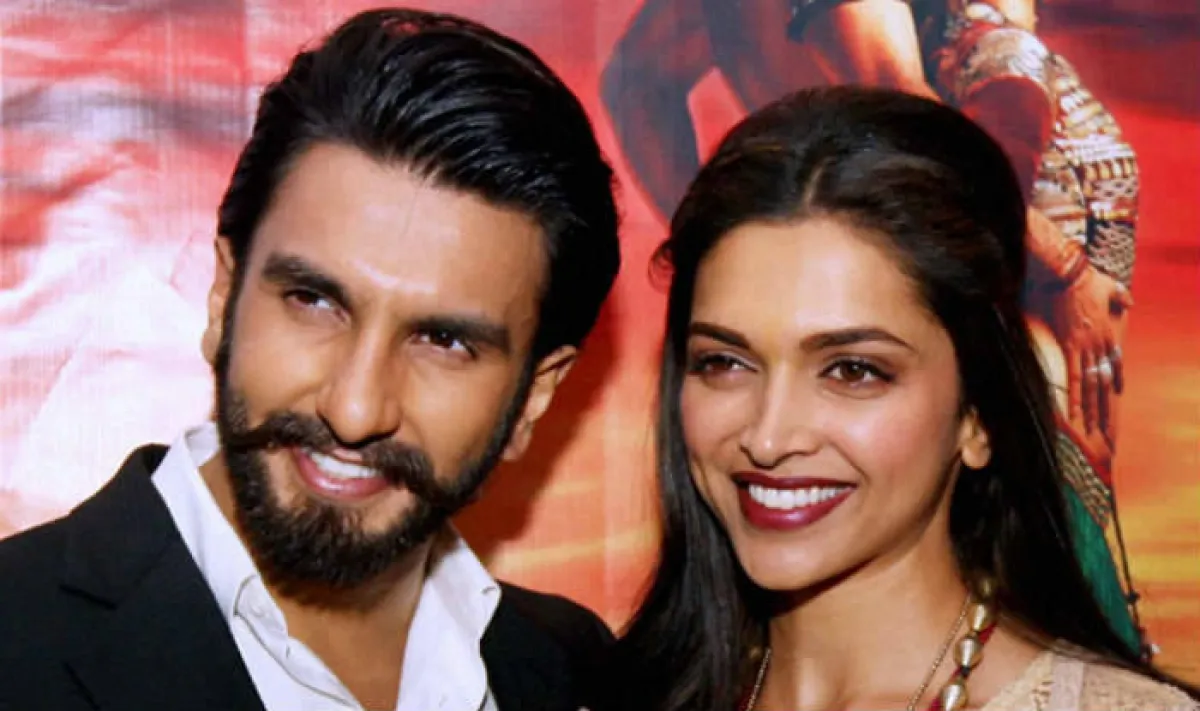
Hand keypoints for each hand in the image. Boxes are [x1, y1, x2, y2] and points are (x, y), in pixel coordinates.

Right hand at [1048, 265, 1132, 445]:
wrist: (1070, 274)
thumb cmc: (1086, 278)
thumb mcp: (1109, 285)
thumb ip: (1121, 296)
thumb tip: (1130, 301)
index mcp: (1108, 333)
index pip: (1115, 363)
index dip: (1116, 379)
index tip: (1118, 394)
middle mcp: (1100, 345)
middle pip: (1105, 382)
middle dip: (1106, 408)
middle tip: (1107, 430)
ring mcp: (1087, 348)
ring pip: (1092, 385)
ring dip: (1092, 410)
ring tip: (1092, 430)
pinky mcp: (1071, 347)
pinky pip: (1074, 377)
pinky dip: (1075, 396)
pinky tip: (1075, 414)